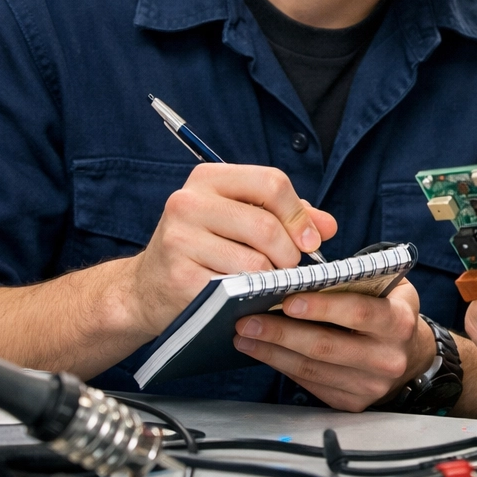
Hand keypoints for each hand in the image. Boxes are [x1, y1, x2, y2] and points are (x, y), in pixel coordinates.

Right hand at [117, 163, 337, 335]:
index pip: (271, 182)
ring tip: (268, 282)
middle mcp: (188, 202)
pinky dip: (252, 296)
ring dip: (273, 278)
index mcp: (208, 178)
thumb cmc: (205, 247)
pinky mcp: (179, 277)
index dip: (299, 214)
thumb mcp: (241, 218)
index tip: (311, 240)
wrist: (147, 288)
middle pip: (266, 225)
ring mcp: (179, 240)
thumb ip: (287, 216)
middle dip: (290, 253)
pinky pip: (236, 288)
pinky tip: (248, 297)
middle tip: (290, 268)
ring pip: (255, 261)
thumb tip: (328, 226)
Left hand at [233, 279, 434, 410]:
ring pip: (312, 369)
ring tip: (245, 335)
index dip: (322, 307)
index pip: (359, 313)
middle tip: (248, 320)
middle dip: (282, 332)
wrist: (411, 355)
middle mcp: (387, 358)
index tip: (288, 300)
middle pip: (326, 346)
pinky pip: (311, 384)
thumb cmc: (390, 310)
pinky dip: (283, 366)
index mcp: (399, 322)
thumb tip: (304, 276)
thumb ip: (358, 279)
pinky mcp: (352, 403)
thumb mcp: (389, 286)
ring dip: (273, 351)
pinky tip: (263, 351)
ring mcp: (370, 385)